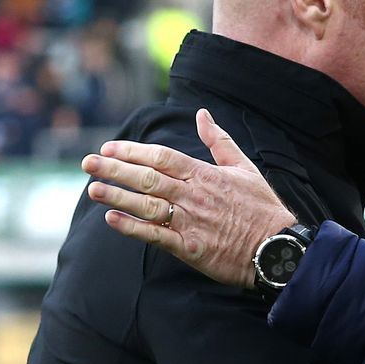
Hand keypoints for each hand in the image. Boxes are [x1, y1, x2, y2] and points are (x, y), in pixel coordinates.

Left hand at [80, 109, 295, 288]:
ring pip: (147, 205)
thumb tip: (202, 114)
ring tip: (93, 188)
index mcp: (205, 175)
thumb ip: (220, 141)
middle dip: (115, 169)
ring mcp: (191, 222)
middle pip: (148, 178)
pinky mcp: (191, 248)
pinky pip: (156, 236)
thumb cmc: (263, 208)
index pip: (162, 157)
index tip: (109, 148)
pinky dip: (133, 227)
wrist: (277, 248)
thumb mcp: (245, 167)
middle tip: (87, 163)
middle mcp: (194, 196)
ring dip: (118, 196)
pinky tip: (112, 219)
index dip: (133, 151)